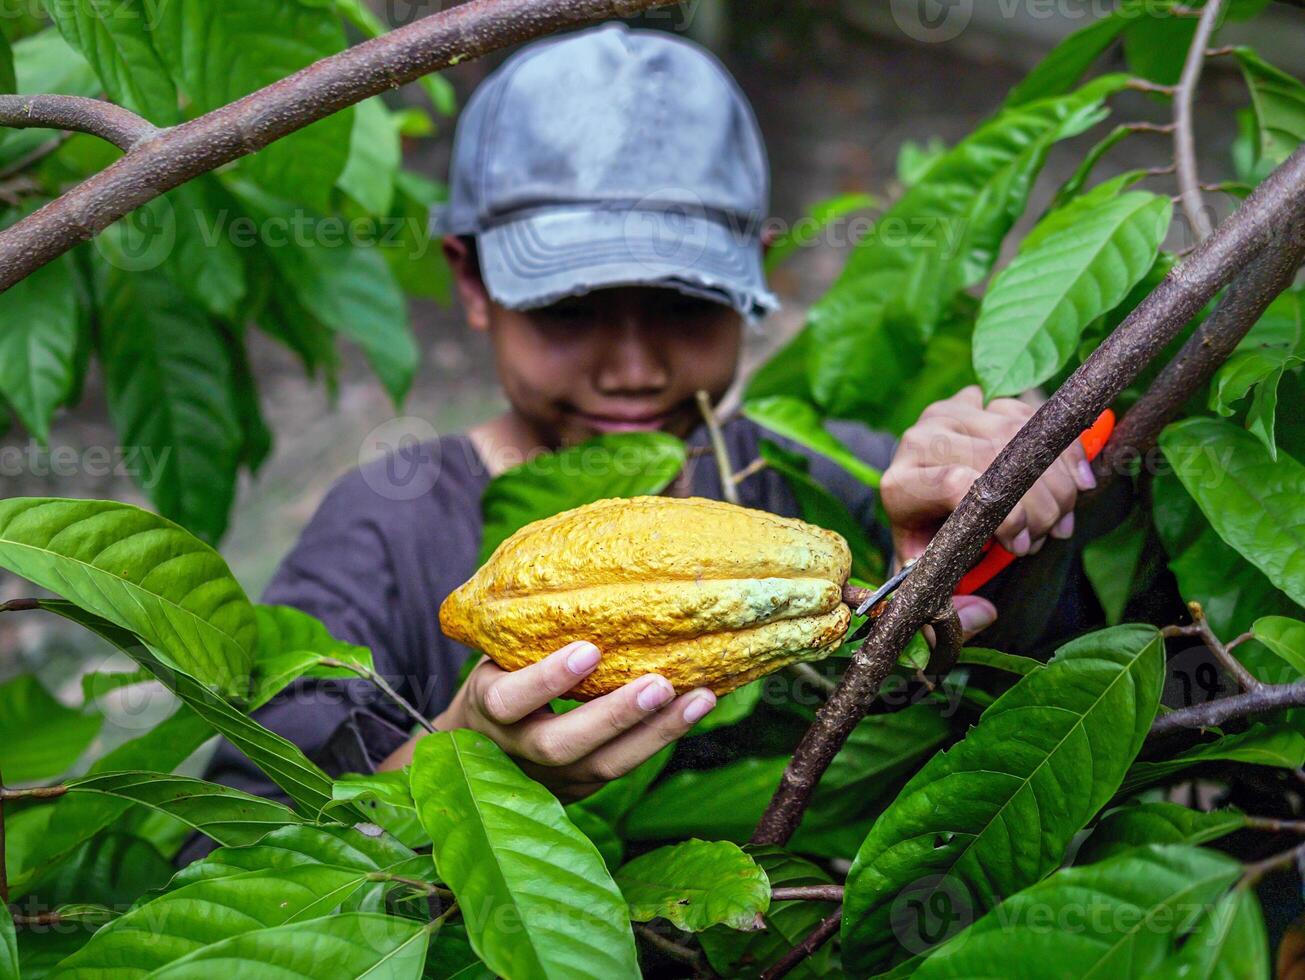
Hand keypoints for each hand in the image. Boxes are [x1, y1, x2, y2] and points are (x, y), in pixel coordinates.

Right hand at [381, 641, 715, 800]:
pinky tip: (699, 704)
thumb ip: (528, 617)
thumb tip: (585, 546)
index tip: (588, 650)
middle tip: (659, 685)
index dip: (546, 680)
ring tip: (700, 698)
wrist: (479, 743)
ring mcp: (551, 777)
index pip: (509, 699)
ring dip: (656, 732)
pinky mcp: (582, 788)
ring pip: (604, 766)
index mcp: (488, 706)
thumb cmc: (501, 668)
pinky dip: (662, 736)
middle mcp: (516, 748)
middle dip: (613, 717)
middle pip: (562, 745)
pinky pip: (625, 766)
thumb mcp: (498, 645)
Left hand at [880, 386, 1096, 635]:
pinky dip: (1066, 452)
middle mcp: (918, 439)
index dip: (1004, 516)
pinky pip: (1035, 414)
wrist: (925, 490)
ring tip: (1060, 515)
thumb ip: (948, 609)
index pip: (956, 485)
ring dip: (1057, 481)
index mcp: (899, 485)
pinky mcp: (978, 398)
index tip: (1021, 546)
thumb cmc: (930, 541)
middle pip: (997, 459)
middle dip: (1038, 504)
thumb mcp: (930, 577)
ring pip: (1022, 434)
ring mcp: (948, 412)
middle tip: (1050, 533)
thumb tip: (983, 614)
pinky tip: (1075, 484)